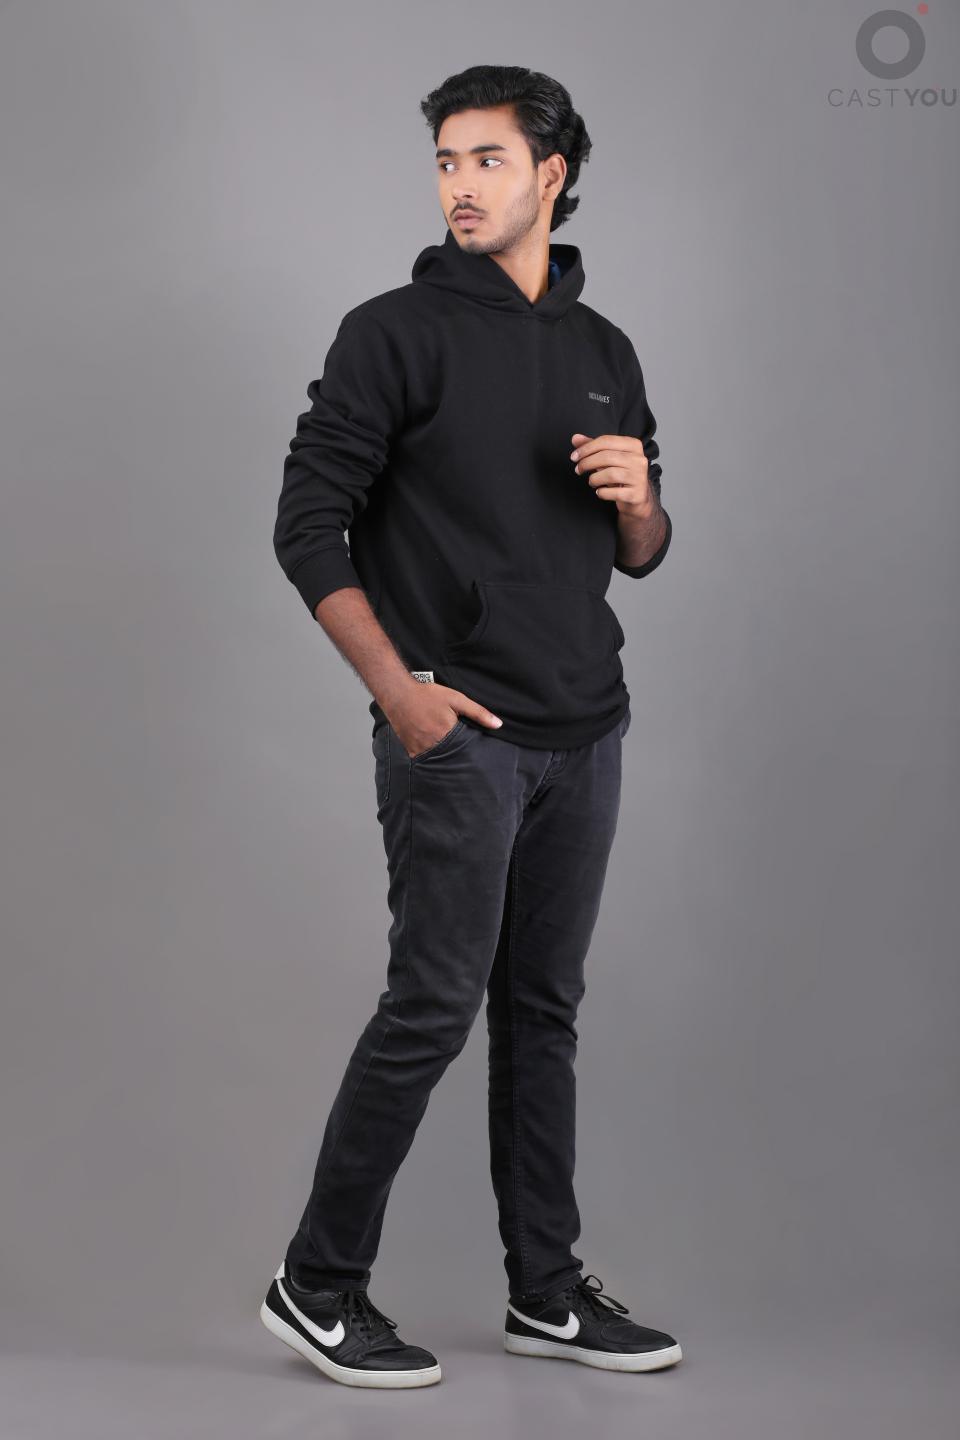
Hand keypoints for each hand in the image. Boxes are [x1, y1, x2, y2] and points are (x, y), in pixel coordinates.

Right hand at [387, 683, 502, 759]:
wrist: (398, 694)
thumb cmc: (428, 695)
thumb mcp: (456, 699)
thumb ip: (478, 713)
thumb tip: (498, 724)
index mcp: (447, 733)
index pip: (466, 750)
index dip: (472, 751)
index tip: (476, 753)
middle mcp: (433, 744)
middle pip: (453, 757)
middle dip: (459, 756)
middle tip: (464, 756)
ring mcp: (420, 749)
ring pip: (439, 760)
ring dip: (445, 758)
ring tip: (450, 752)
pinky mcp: (411, 750)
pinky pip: (425, 759)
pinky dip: (431, 757)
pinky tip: (435, 750)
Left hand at [570, 431, 656, 516]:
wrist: (638, 496)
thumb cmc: (621, 474)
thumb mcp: (608, 458)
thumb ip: (593, 447)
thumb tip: (575, 438)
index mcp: (633, 445)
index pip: (606, 441)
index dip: (586, 448)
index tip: (574, 456)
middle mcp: (639, 459)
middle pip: (606, 456)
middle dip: (587, 463)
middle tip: (578, 470)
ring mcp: (639, 477)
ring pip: (610, 474)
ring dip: (594, 479)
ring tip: (592, 482)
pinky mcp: (637, 494)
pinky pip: (613, 492)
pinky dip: (601, 493)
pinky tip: (600, 492)